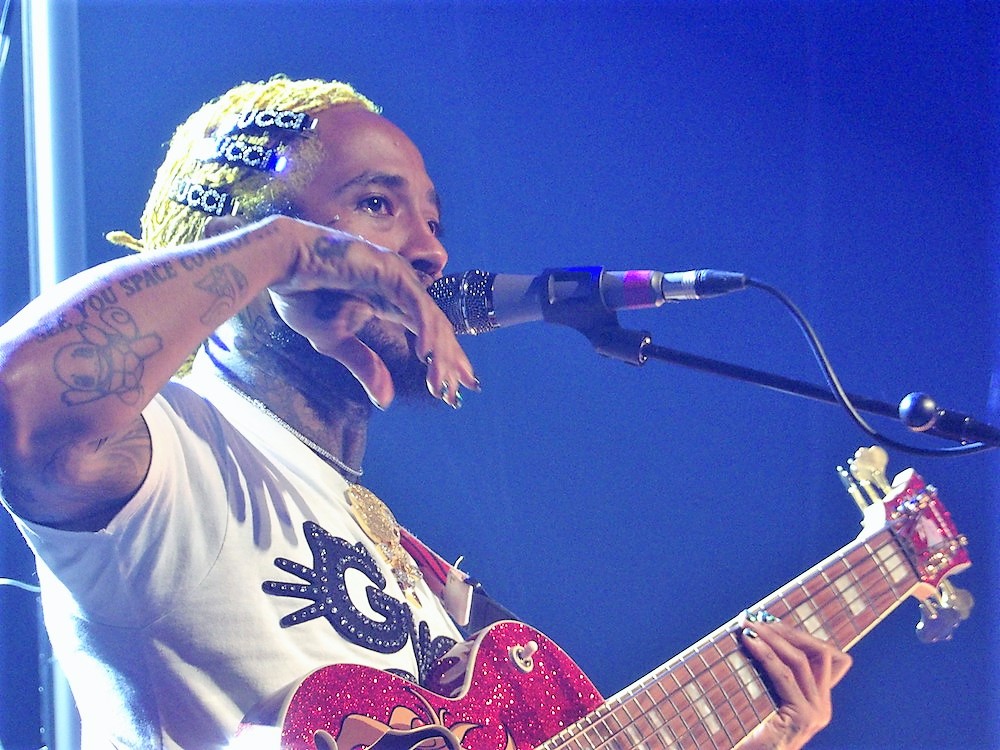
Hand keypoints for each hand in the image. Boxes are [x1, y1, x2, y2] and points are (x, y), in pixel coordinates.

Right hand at [266, 216, 475, 408]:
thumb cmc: (303, 297)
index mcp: (391, 302)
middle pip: (438, 327)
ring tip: (441, 382)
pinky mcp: (390, 271)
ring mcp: (398, 276)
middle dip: (452, 360)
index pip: (427, 332)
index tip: (452, 389)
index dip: (443, 359)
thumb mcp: (336, 342)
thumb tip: (385, 401)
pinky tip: (427, 355)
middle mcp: (401, 288)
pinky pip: (416, 304)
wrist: (282, 267)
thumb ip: (365, 366)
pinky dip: (425, 330)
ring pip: (432, 317)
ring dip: (440, 353)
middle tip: (464, 388)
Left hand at [739, 619, 852, 749]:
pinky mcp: (802, 717)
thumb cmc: (750, 732)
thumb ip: (772, 675)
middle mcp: (822, 707)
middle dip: (788, 632)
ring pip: (801, 660)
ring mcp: (815, 713)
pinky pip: (784, 675)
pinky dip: (765, 654)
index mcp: (818, 701)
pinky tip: (749, 642)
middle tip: (759, 619)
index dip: (801, 635)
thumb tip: (755, 633)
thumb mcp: (767, 698)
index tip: (772, 621)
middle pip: (819, 653)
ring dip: (774, 637)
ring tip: (750, 626)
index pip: (826, 656)